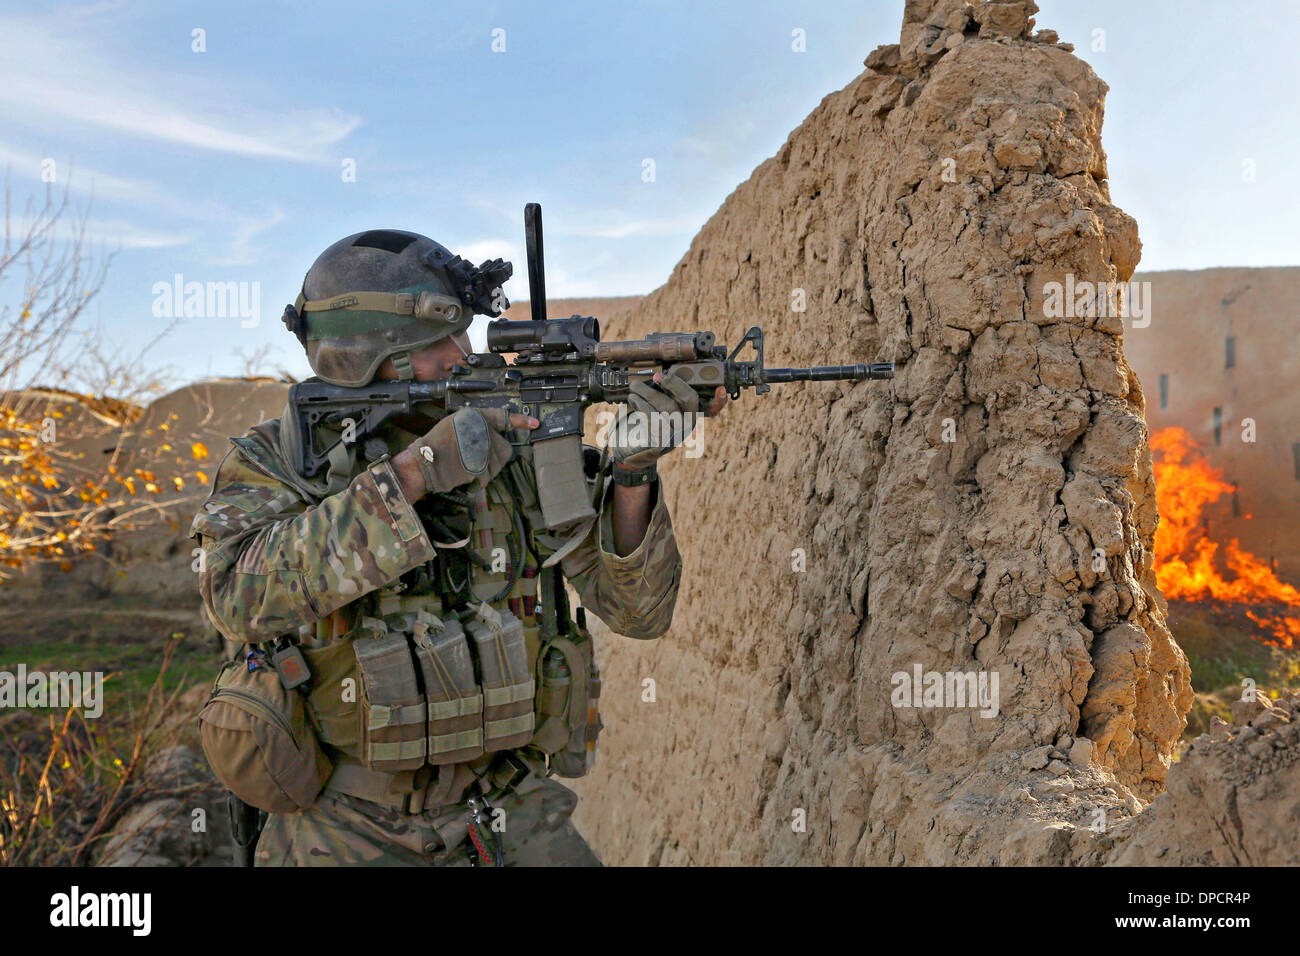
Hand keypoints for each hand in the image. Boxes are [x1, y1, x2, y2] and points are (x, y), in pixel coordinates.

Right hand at [392, 407, 535, 500]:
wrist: (425, 461)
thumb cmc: (437, 443)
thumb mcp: (457, 423)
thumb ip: (477, 425)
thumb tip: (495, 434)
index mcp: (476, 416)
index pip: (504, 417)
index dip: (521, 421)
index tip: (535, 424)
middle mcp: (484, 431)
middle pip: (504, 448)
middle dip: (493, 454)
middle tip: (473, 454)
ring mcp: (485, 450)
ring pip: (498, 463)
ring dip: (487, 467)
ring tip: (466, 461)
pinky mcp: (484, 467)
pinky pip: (489, 475)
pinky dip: (480, 477)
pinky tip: (465, 470)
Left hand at [610, 368, 724, 471]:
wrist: (633, 447)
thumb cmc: (648, 420)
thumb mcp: (660, 406)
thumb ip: (667, 392)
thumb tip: (662, 373)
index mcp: (691, 415)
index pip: (712, 408)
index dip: (719, 400)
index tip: (721, 389)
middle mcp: (687, 426)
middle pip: (689, 399)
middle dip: (674, 383)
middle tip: (659, 376)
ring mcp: (675, 436)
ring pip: (667, 407)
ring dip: (648, 392)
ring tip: (636, 386)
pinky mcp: (660, 443)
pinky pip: (652, 418)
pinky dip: (641, 405)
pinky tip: (633, 399)